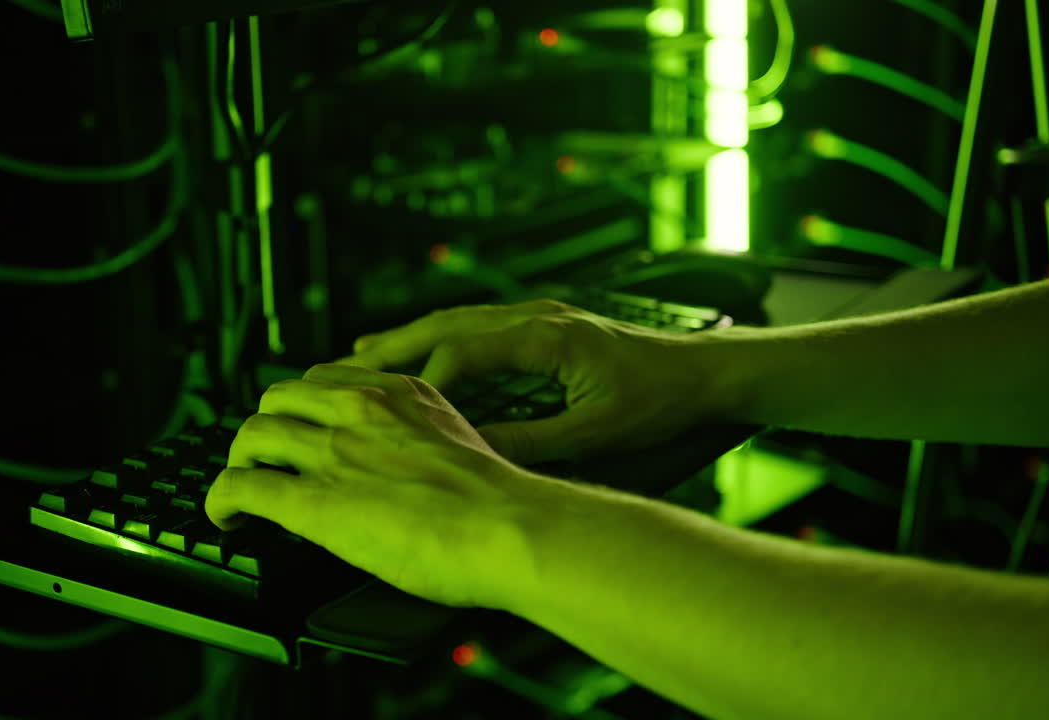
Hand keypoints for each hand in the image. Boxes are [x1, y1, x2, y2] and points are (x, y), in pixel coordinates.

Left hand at [204, 363, 541, 609]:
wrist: (510, 527)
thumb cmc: (501, 501)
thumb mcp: (460, 442)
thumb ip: (420, 440)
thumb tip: (403, 469)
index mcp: (398, 393)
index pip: (324, 380)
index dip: (303, 407)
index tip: (302, 429)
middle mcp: (359, 409)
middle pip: (277, 398)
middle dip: (265, 429)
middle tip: (266, 461)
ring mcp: (333, 451)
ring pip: (250, 436)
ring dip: (238, 464)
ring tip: (242, 490)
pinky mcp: (312, 501)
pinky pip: (240, 488)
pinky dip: (220, 503)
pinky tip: (226, 519)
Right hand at [340, 300, 734, 464]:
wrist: (707, 374)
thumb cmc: (661, 402)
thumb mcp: (597, 432)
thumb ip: (534, 443)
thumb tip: (474, 454)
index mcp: (546, 336)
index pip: (462, 349)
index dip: (420, 381)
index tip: (386, 411)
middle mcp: (536, 318)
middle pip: (447, 323)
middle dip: (393, 347)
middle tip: (340, 371)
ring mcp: (540, 319)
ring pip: (458, 321)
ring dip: (410, 339)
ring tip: (361, 359)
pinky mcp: (546, 329)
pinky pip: (477, 328)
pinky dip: (440, 342)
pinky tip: (421, 359)